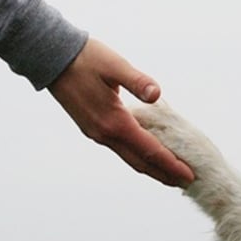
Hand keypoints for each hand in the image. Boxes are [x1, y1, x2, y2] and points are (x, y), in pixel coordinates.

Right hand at [48, 38, 194, 186]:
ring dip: (152, 168)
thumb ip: (137, 81)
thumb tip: (156, 94)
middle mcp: (105, 134)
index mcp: (114, 122)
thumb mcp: (115, 65)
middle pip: (141, 163)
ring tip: (171, 175)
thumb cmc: (85, 58)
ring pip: (130, 158)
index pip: (149, 150)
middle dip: (165, 174)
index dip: (171, 164)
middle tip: (187, 182)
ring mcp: (97, 134)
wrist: (50, 57)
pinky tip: (148, 155)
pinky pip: (122, 150)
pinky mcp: (93, 129)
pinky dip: (139, 157)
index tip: (190, 175)